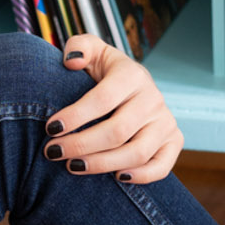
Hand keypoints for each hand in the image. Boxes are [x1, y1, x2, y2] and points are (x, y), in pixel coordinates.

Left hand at [45, 35, 183, 184]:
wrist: (133, 86)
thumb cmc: (105, 72)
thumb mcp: (92, 51)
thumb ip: (79, 47)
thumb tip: (73, 61)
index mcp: (132, 74)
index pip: (102, 99)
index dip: (75, 116)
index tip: (50, 128)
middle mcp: (153, 98)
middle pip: (118, 130)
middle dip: (81, 144)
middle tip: (53, 152)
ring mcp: (165, 121)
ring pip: (137, 152)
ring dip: (103, 164)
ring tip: (73, 166)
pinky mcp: (173, 141)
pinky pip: (162, 166)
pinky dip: (141, 176)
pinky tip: (116, 177)